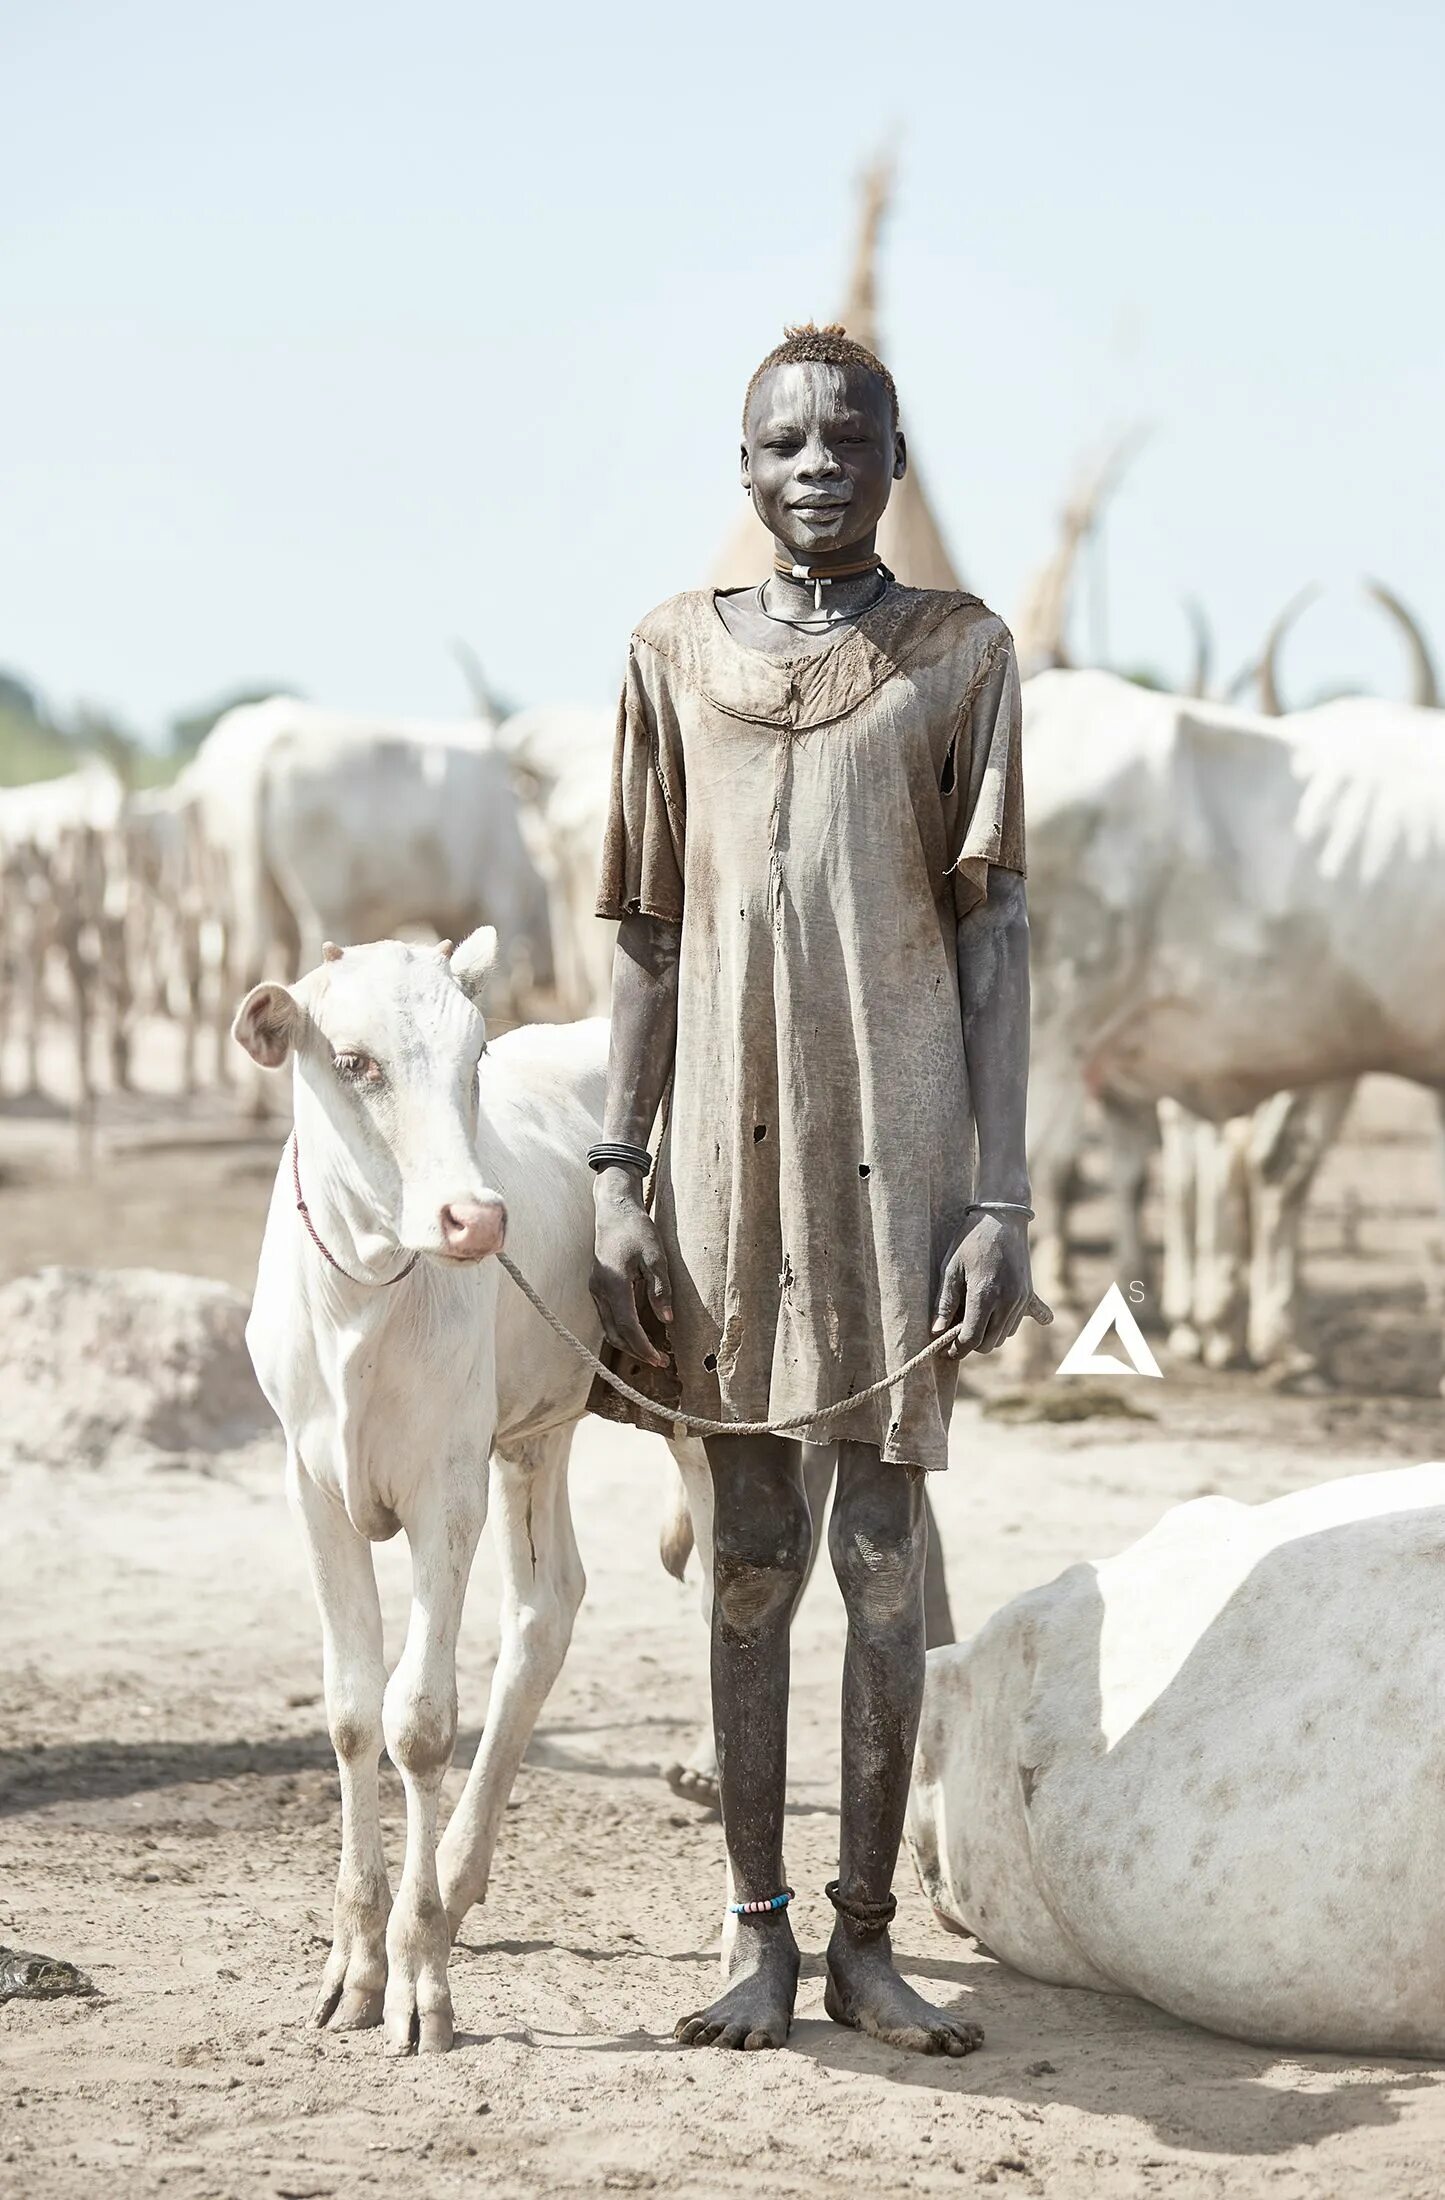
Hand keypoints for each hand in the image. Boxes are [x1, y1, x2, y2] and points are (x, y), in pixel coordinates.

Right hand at [590, 1170, 673, 1367]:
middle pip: (615, 1333)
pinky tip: (638, 1333)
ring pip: (609, 1327)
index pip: (628, 1326)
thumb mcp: (656, 1256)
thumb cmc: (637, 1229)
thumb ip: (660, 1289)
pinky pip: (608, 1316)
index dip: (643, 1347)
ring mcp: (596, 1289)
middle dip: (636, 1351)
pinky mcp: (598, 1286)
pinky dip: (621, 1329)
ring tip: (651, 1351)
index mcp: (614, 1284)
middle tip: (659, 1361)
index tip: (659, 1359)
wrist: (614, 1210)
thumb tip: (666, 1319)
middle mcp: (600, 1290)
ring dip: (628, 1343)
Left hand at [932, 1211, 1035, 1358]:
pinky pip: (1023, 1321)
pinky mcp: (1029, 1294)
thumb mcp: (950, 1268)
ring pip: (1005, 1335)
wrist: (1002, 1217)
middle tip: (957, 1330)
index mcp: (985, 1296)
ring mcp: (1021, 1299)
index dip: (957, 1349)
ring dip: (989, 1333)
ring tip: (974, 1316)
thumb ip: (945, 1302)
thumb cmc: (971, 1239)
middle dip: (972, 1342)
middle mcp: (1007, 1302)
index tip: (945, 1350)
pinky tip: (1010, 1319)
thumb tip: (936, 1330)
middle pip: (990, 1343)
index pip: (972, 1339)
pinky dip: (1012, 1323)